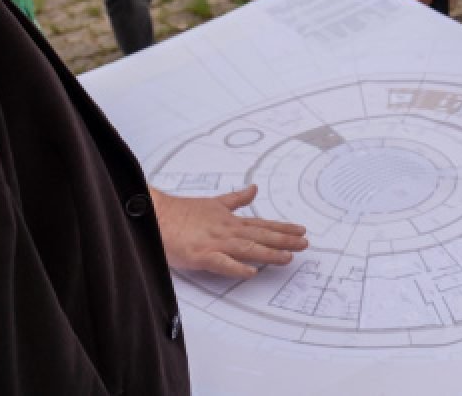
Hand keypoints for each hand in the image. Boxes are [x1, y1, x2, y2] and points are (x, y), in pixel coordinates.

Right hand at [152, 184, 308, 278]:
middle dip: (284, 240)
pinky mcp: (200, 255)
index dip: (283, 228)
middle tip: (305, 244)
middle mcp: (227, 231)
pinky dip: (235, 267)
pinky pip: (221, 263)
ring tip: (287, 258)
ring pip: (247, 248)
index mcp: (230, 221)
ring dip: (268, 253)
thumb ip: (235, 200)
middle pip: (260, 236)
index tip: (301, 231)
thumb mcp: (214, 203)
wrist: (156, 216)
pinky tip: (251, 272)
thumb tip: (254, 189)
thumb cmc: (183, 212)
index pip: (262, 225)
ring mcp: (215, 243)